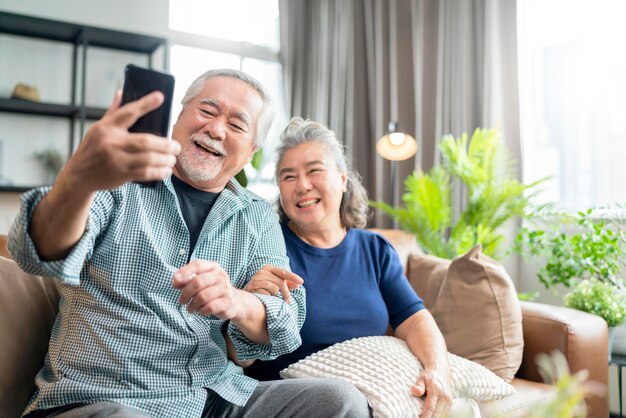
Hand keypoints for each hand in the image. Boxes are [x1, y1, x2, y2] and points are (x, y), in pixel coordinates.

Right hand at [58, 90, 179, 193]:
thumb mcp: (98, 128)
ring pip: (149, 158)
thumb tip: (121, 92)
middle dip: (166, 144)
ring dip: (166, 159)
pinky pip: (146, 173)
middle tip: (176, 146)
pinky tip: (166, 170)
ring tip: (173, 158)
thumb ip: (113, 112)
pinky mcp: (121, 174)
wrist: (79, 176)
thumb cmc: (92, 149)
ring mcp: (116, 160)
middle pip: (146, 141)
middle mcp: (112, 142)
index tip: (160, 97)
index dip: (145, 104)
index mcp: (106, 127)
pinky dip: (159, 172)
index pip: (128, 112)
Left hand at [173, 259, 240, 318]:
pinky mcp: (228, 302)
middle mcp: (220, 276)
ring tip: (190, 308)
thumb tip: (175, 281)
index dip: (185, 272)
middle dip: (186, 293)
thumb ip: (186, 280)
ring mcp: (225, 289)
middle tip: (182, 301)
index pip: (198, 265)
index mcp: (213, 267)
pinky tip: (201, 311)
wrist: (233, 301)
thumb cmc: (212, 289)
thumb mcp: (200, 281)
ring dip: (192, 305)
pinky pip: (210, 307)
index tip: (175, 281)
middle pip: (198, 281)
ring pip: (202, 296)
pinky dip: (202, 311)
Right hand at [243, 265, 302, 303]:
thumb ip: (286, 282)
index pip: (283, 272)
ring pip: (275, 289)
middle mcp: (262, 272)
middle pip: (281, 282)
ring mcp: (257, 280)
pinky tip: (265, 298)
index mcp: (268, 268)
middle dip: (286, 293)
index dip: (293, 277)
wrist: (245, 295)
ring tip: (271, 298)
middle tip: (288, 302)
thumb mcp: (274, 282)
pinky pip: (267, 295)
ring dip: (275, 296)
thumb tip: (298, 284)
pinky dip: (269, 298)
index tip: (301, 282)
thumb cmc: (262, 288)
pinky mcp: (253, 288)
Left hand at [411, 369, 452, 417]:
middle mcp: (444, 397)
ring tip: (422, 416)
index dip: (425, 416)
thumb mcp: (421, 378)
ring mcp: (449, 401)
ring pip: (440, 415)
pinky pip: (443, 413)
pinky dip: (436, 415)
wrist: (441, 370)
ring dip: (432, 417)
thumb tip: (414, 390)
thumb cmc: (429, 375)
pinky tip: (429, 415)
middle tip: (418, 417)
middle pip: (436, 414)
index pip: (430, 408)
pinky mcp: (450, 404)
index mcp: (436, 391)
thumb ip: (419, 386)